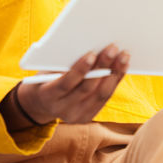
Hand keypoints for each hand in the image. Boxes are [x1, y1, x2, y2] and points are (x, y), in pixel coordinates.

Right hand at [14, 45, 128, 124]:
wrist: (40, 104)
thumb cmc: (43, 78)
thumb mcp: (46, 70)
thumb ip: (62, 63)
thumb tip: (87, 46)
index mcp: (47, 96)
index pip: (65, 84)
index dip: (79, 69)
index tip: (91, 53)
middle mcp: (62, 110)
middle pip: (87, 88)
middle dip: (102, 67)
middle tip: (113, 48)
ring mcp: (77, 116)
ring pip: (100, 94)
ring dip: (114, 73)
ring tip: (123, 56)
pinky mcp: (88, 116)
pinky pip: (105, 97)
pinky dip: (114, 81)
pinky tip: (121, 67)